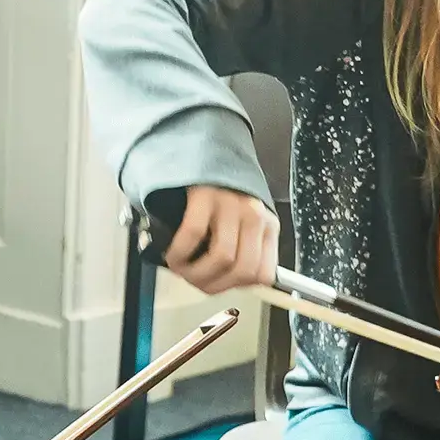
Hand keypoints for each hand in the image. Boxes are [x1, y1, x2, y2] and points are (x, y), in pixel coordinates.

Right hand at [162, 185, 278, 293]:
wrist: (203, 152)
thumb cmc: (220, 194)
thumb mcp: (243, 222)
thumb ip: (242, 250)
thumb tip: (226, 282)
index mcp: (267, 226)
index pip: (263, 274)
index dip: (236, 286)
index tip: (217, 284)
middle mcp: (253, 215)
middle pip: (242, 270)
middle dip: (213, 285)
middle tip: (194, 282)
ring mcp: (230, 204)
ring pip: (222, 257)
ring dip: (196, 274)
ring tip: (181, 270)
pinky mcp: (205, 195)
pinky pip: (193, 234)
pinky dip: (179, 253)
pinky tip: (172, 255)